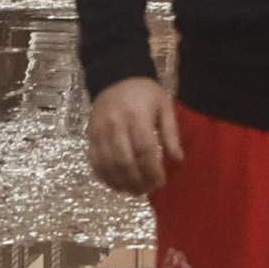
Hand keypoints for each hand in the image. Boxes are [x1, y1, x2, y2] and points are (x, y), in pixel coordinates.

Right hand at [86, 75, 180, 197]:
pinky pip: (95, 162)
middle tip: (149, 190)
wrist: (115, 76)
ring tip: (135, 191)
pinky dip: (105, 177)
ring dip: (122, 183)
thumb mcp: (164, 106)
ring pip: (108, 165)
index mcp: (137, 116)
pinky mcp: (90, 136)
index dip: (153, 170)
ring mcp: (100, 132)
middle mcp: (115, 125)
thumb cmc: (145, 93)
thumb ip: (171, 133)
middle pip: (125, 161)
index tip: (161, 182)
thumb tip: (178, 159)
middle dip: (138, 181)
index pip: (145, 150)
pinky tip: (117, 185)